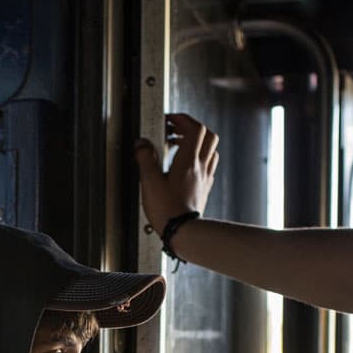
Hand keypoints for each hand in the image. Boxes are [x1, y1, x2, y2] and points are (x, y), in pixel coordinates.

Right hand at [135, 113, 219, 236]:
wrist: (183, 232)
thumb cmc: (167, 210)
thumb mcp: (149, 182)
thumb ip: (145, 159)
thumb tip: (141, 144)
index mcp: (188, 161)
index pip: (195, 129)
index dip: (183, 119)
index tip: (170, 120)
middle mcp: (200, 167)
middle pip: (208, 135)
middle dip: (192, 128)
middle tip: (176, 130)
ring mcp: (205, 178)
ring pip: (211, 150)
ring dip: (197, 143)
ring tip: (180, 146)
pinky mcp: (204, 188)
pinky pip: (208, 166)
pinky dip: (199, 158)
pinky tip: (186, 166)